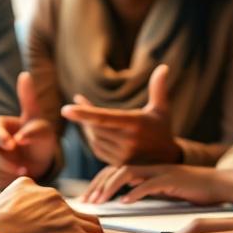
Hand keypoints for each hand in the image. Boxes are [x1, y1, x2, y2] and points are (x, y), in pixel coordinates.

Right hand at [0, 72, 57, 189]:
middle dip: (6, 159)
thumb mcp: (40, 121)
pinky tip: (18, 177)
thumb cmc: (42, 138)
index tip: (12, 144)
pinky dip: (6, 179)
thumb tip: (24, 80)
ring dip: (8, 170)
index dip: (0, 136)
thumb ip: (30, 101)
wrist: (43, 163)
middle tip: (24, 166)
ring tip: (25, 171)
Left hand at [61, 64, 180, 164]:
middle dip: (84, 115)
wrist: (166, 162)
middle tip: (76, 104)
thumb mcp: (162, 109)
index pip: (105, 118)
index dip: (85, 113)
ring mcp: (122, 155)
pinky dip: (93, 137)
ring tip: (87, 116)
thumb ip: (159, 88)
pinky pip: (96, 148)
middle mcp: (128, 141)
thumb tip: (164, 67)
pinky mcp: (116, 164)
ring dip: (88, 126)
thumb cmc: (162, 129)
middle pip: (96, 127)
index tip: (65, 109)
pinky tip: (95, 129)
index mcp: (136, 124)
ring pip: (94, 138)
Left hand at [81, 164, 232, 208]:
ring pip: (128, 172)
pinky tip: (125, 202)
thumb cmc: (193, 190)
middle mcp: (151, 166)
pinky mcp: (174, 179)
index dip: (97, 183)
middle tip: (86, 202)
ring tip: (100, 201)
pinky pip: (151, 183)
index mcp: (146, 169)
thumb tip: (125, 201)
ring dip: (110, 186)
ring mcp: (161, 171)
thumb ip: (146, 191)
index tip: (86, 199)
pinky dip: (136, 191)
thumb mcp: (164, 190)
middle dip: (98, 184)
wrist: (220, 184)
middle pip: (116, 169)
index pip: (114, 171)